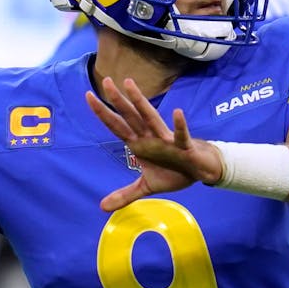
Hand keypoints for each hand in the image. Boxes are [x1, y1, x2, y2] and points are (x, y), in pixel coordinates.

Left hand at [85, 76, 222, 210]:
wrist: (200, 171)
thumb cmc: (174, 171)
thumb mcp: (146, 186)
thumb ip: (125, 194)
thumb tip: (102, 207)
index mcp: (139, 143)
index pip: (116, 125)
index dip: (102, 113)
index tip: (88, 95)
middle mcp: (149, 137)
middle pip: (130, 116)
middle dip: (117, 100)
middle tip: (105, 80)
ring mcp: (165, 139)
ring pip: (150, 117)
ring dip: (140, 102)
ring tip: (130, 84)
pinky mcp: (183, 146)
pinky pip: (180, 135)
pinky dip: (179, 125)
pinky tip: (177, 113)